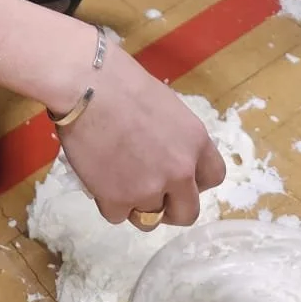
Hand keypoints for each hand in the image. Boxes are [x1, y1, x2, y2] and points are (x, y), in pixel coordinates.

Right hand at [59, 41, 225, 226]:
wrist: (86, 85)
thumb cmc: (121, 81)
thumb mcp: (165, 106)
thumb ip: (174, 137)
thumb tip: (165, 152)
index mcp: (196, 141)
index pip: (213, 177)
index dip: (194, 181)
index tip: (177, 177)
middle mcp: (180, 171)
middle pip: (187, 213)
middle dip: (169, 208)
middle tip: (149, 194)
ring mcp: (150, 189)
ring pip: (149, 220)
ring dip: (135, 206)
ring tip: (116, 180)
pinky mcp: (118, 200)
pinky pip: (116, 215)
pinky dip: (106, 202)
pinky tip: (97, 176)